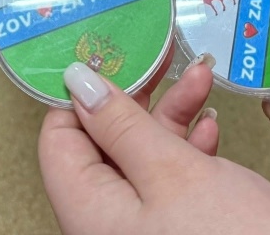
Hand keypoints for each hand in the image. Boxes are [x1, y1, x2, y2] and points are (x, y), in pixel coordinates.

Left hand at [39, 60, 269, 234]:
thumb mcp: (172, 171)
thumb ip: (122, 125)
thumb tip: (77, 81)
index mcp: (88, 208)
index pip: (60, 135)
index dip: (81, 89)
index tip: (111, 51)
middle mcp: (108, 219)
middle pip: (102, 140)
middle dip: (136, 94)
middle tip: (159, 55)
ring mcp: (142, 225)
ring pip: (141, 153)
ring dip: (170, 113)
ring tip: (198, 78)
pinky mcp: (176, 225)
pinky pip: (169, 175)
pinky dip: (187, 144)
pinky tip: (209, 125)